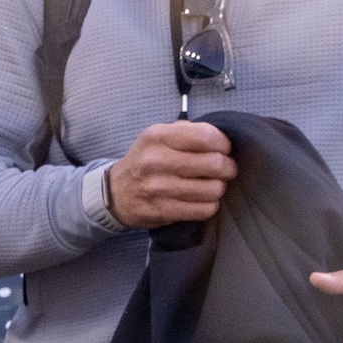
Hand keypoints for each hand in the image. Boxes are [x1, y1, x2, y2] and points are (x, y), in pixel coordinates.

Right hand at [104, 120, 235, 228]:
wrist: (114, 193)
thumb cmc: (144, 162)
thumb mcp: (158, 136)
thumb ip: (187, 131)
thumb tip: (220, 136)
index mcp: (158, 137)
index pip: (206, 137)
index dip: (223, 144)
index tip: (223, 150)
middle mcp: (156, 161)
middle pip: (214, 163)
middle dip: (228, 167)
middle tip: (226, 170)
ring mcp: (158, 188)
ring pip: (212, 189)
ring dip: (218, 188)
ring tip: (212, 186)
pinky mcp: (162, 211)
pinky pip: (203, 210)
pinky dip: (209, 205)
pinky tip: (202, 200)